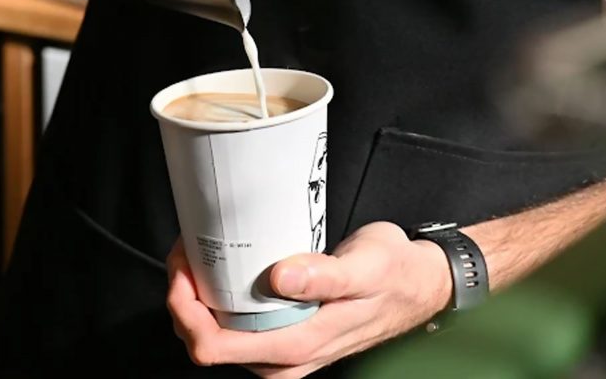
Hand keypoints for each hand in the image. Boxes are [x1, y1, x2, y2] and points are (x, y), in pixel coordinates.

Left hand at [166, 223, 452, 377]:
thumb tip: (280, 278)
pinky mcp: (287, 333)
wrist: (422, 283)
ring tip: (197, 254)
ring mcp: (285, 348)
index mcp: (297, 345)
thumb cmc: (395, 274)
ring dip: (197, 298)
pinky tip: (220, 267)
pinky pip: (237, 325)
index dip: (184, 308)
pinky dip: (218, 298)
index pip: (213, 347)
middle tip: (186, 250)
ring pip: (218, 336)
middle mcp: (285, 357)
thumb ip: (324, 276)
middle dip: (184, 299)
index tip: (183, 266)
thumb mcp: (365, 267)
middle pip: (206, 343)